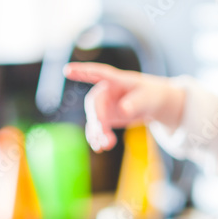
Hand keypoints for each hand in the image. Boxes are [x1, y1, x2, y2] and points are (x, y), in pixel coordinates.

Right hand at [63, 62, 184, 151]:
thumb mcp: (147, 98)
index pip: (98, 73)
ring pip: (94, 118)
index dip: (82, 71)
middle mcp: (105, 90)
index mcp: (116, 80)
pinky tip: (99, 148)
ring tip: (103, 147)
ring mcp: (103, 105)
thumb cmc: (150, 95)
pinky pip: (96, 127)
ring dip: (97, 133)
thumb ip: (135, 103)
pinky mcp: (103, 117)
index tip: (67, 70)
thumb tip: (123, 111)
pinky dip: (96, 137)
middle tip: (103, 138)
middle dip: (97, 121)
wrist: (151, 105)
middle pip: (95, 104)